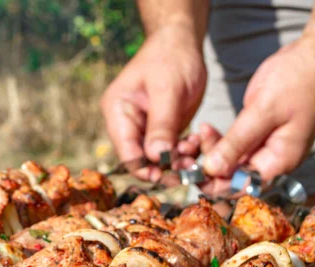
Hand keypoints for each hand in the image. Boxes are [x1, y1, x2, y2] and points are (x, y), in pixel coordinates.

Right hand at [101, 24, 206, 181]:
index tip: (166, 177)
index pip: (126, 151)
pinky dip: (183, 152)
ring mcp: (143, 127)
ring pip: (156, 157)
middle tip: (190, 168)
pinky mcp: (160, 129)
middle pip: (141, 159)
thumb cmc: (170, 58)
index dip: (144, 168)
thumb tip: (155, 158)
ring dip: (177, 160)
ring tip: (196, 153)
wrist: (181, 42)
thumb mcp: (168, 90)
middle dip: (165, 166)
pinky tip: (196, 144)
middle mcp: (127, 123)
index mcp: (118, 111)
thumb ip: (161, 124)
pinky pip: (169, 150)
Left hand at [202, 32, 314, 192]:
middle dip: (209, 165)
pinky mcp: (257, 134)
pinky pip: (234, 146)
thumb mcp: (263, 111)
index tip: (192, 171)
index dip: (215, 183)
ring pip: (230, 161)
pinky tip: (205, 129)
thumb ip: (237, 142)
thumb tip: (212, 169)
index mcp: (280, 160)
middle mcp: (273, 159)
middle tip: (190, 147)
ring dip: (211, 151)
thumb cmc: (297, 80)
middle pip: (234, 176)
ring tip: (200, 132)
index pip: (242, 185)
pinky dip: (219, 140)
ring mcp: (265, 147)